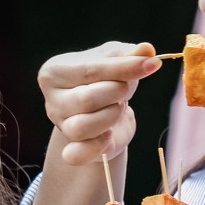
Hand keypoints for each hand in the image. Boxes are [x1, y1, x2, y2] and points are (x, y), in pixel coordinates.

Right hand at [37, 42, 160, 165]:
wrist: (105, 110)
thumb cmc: (107, 79)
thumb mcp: (115, 59)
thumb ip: (129, 53)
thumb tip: (147, 50)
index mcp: (54, 72)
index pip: (89, 71)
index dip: (123, 68)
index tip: (152, 65)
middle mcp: (52, 100)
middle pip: (86, 99)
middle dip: (116, 93)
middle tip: (124, 89)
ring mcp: (61, 126)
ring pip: (82, 127)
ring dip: (110, 116)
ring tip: (117, 108)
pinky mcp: (72, 150)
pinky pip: (78, 155)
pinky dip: (97, 146)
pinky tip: (109, 134)